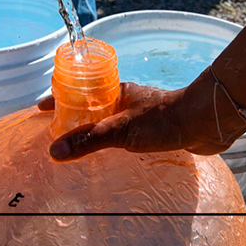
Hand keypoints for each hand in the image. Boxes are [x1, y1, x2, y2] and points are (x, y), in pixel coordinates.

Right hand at [37, 70, 245, 161]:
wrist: (203, 123)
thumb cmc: (163, 120)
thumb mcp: (120, 130)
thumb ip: (89, 140)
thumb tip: (55, 150)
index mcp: (116, 91)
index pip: (80, 90)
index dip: (60, 98)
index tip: (42, 108)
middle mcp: (126, 99)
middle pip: (93, 105)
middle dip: (74, 115)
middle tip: (56, 130)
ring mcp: (140, 114)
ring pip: (109, 119)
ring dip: (93, 128)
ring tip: (78, 144)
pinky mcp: (153, 129)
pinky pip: (123, 133)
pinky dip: (110, 140)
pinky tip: (109, 154)